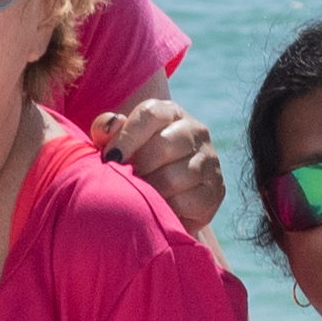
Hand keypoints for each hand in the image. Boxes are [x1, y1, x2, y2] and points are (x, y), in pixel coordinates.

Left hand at [88, 95, 224, 230]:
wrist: (162, 199)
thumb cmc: (133, 164)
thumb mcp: (116, 144)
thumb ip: (106, 131)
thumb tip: (112, 124)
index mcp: (169, 112)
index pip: (150, 114)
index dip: (127, 137)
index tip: (110, 158)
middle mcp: (195, 131)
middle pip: (164, 145)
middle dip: (139, 168)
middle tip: (127, 182)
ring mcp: (209, 161)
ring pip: (175, 176)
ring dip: (151, 190)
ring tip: (141, 195)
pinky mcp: (216, 191)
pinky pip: (188, 201)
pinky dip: (168, 208)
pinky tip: (160, 207)